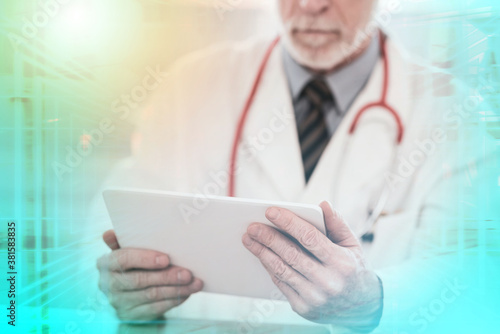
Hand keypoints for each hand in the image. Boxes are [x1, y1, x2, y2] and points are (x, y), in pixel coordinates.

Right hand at [97, 230, 203, 320]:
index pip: (124, 259)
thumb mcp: (128, 249)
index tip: (166, 258)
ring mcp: (119, 302)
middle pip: (140, 280)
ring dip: (175, 289)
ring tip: (194, 283)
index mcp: (106, 263)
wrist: (128, 289)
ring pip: (151, 295)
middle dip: (166, 276)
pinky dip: (174, 300)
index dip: (145, 259)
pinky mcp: (131, 315)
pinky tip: (186, 292)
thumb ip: (123, 240)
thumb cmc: (133, 262)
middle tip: (187, 273)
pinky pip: (156, 308)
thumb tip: (110, 234)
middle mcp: (109, 284)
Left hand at [242, 202, 382, 329]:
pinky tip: (261, 255)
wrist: (364, 308)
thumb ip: (337, 223)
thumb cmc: (354, 268)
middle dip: (268, 237)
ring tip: (249, 239)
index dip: (288, 222)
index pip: (309, 237)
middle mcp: (328, 282)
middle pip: (290, 254)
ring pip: (282, 270)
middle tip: (252, 226)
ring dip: (262, 252)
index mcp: (341, 263)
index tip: (270, 211)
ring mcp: (315, 297)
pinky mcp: (304, 308)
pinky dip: (269, 267)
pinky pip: (281, 284)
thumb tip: (322, 204)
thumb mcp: (352, 244)